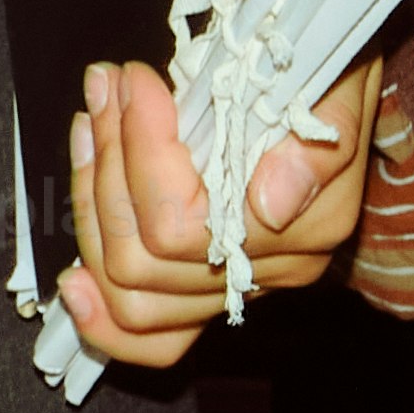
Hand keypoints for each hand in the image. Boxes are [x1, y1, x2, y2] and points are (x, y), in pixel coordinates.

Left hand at [54, 51, 377, 371]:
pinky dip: (103, 318)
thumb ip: (318, 143)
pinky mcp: (204, 289)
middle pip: (143, 257)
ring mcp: (233, 284)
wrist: (336, 78)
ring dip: (93, 203)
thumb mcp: (341, 84)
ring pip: (131, 289)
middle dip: (109, 164)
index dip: (141, 148)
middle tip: (105, 91)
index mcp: (307, 226)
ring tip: (92, 127)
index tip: (134, 82)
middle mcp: (271, 269)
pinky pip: (152, 337)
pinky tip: (73, 284)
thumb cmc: (329, 76)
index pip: (181, 222)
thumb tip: (272, 202)